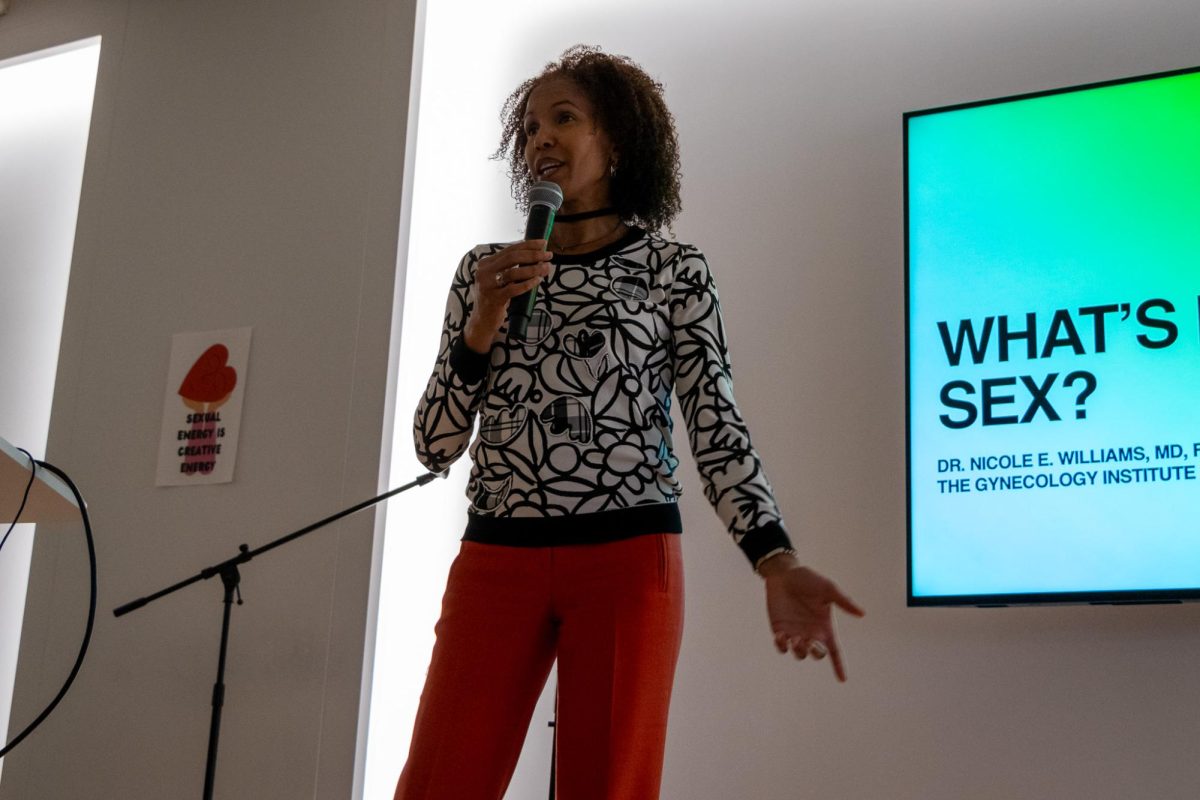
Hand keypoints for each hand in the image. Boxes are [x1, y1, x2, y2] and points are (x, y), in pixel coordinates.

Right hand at [463, 240, 552, 352]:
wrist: (482, 321)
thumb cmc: (495, 298)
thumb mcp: (499, 279)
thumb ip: (511, 268)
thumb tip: (537, 257)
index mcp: (486, 263)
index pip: (510, 249)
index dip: (528, 245)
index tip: (543, 243)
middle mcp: (484, 272)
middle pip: (513, 257)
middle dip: (533, 255)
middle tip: (548, 255)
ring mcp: (488, 285)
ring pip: (514, 272)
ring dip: (534, 269)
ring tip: (546, 268)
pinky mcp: (494, 299)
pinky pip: (514, 289)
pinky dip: (528, 283)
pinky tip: (538, 280)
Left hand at [761, 558, 863, 681]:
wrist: (784, 574)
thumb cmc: (808, 580)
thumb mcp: (828, 589)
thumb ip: (844, 602)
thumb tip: (862, 614)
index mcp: (826, 627)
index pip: (835, 651)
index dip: (839, 666)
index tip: (843, 680)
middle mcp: (812, 633)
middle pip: (818, 654)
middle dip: (815, 653)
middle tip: (808, 642)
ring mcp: (795, 633)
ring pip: (799, 654)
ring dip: (799, 650)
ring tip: (796, 638)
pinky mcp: (780, 630)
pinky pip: (781, 646)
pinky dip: (781, 645)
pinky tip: (781, 635)